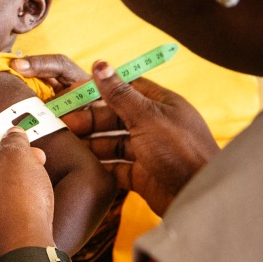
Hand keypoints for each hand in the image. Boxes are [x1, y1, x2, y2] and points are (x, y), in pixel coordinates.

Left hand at [0, 129, 56, 261]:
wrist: (23, 256)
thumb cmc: (19, 204)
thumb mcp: (20, 159)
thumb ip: (14, 142)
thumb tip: (12, 134)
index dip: (5, 151)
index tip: (24, 153)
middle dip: (6, 176)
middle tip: (33, 174)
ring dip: (3, 202)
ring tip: (29, 203)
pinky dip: (2, 227)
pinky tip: (20, 226)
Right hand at [16, 56, 216, 215]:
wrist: (198, 197)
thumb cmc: (180, 151)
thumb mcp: (147, 117)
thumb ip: (120, 93)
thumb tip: (100, 64)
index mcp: (161, 104)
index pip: (126, 88)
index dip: (99, 89)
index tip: (73, 94)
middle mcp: (156, 125)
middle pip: (116, 116)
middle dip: (90, 119)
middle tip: (63, 124)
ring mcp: (150, 152)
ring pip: (115, 143)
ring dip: (92, 142)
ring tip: (68, 144)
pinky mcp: (144, 176)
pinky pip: (117, 167)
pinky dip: (102, 166)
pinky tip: (83, 164)